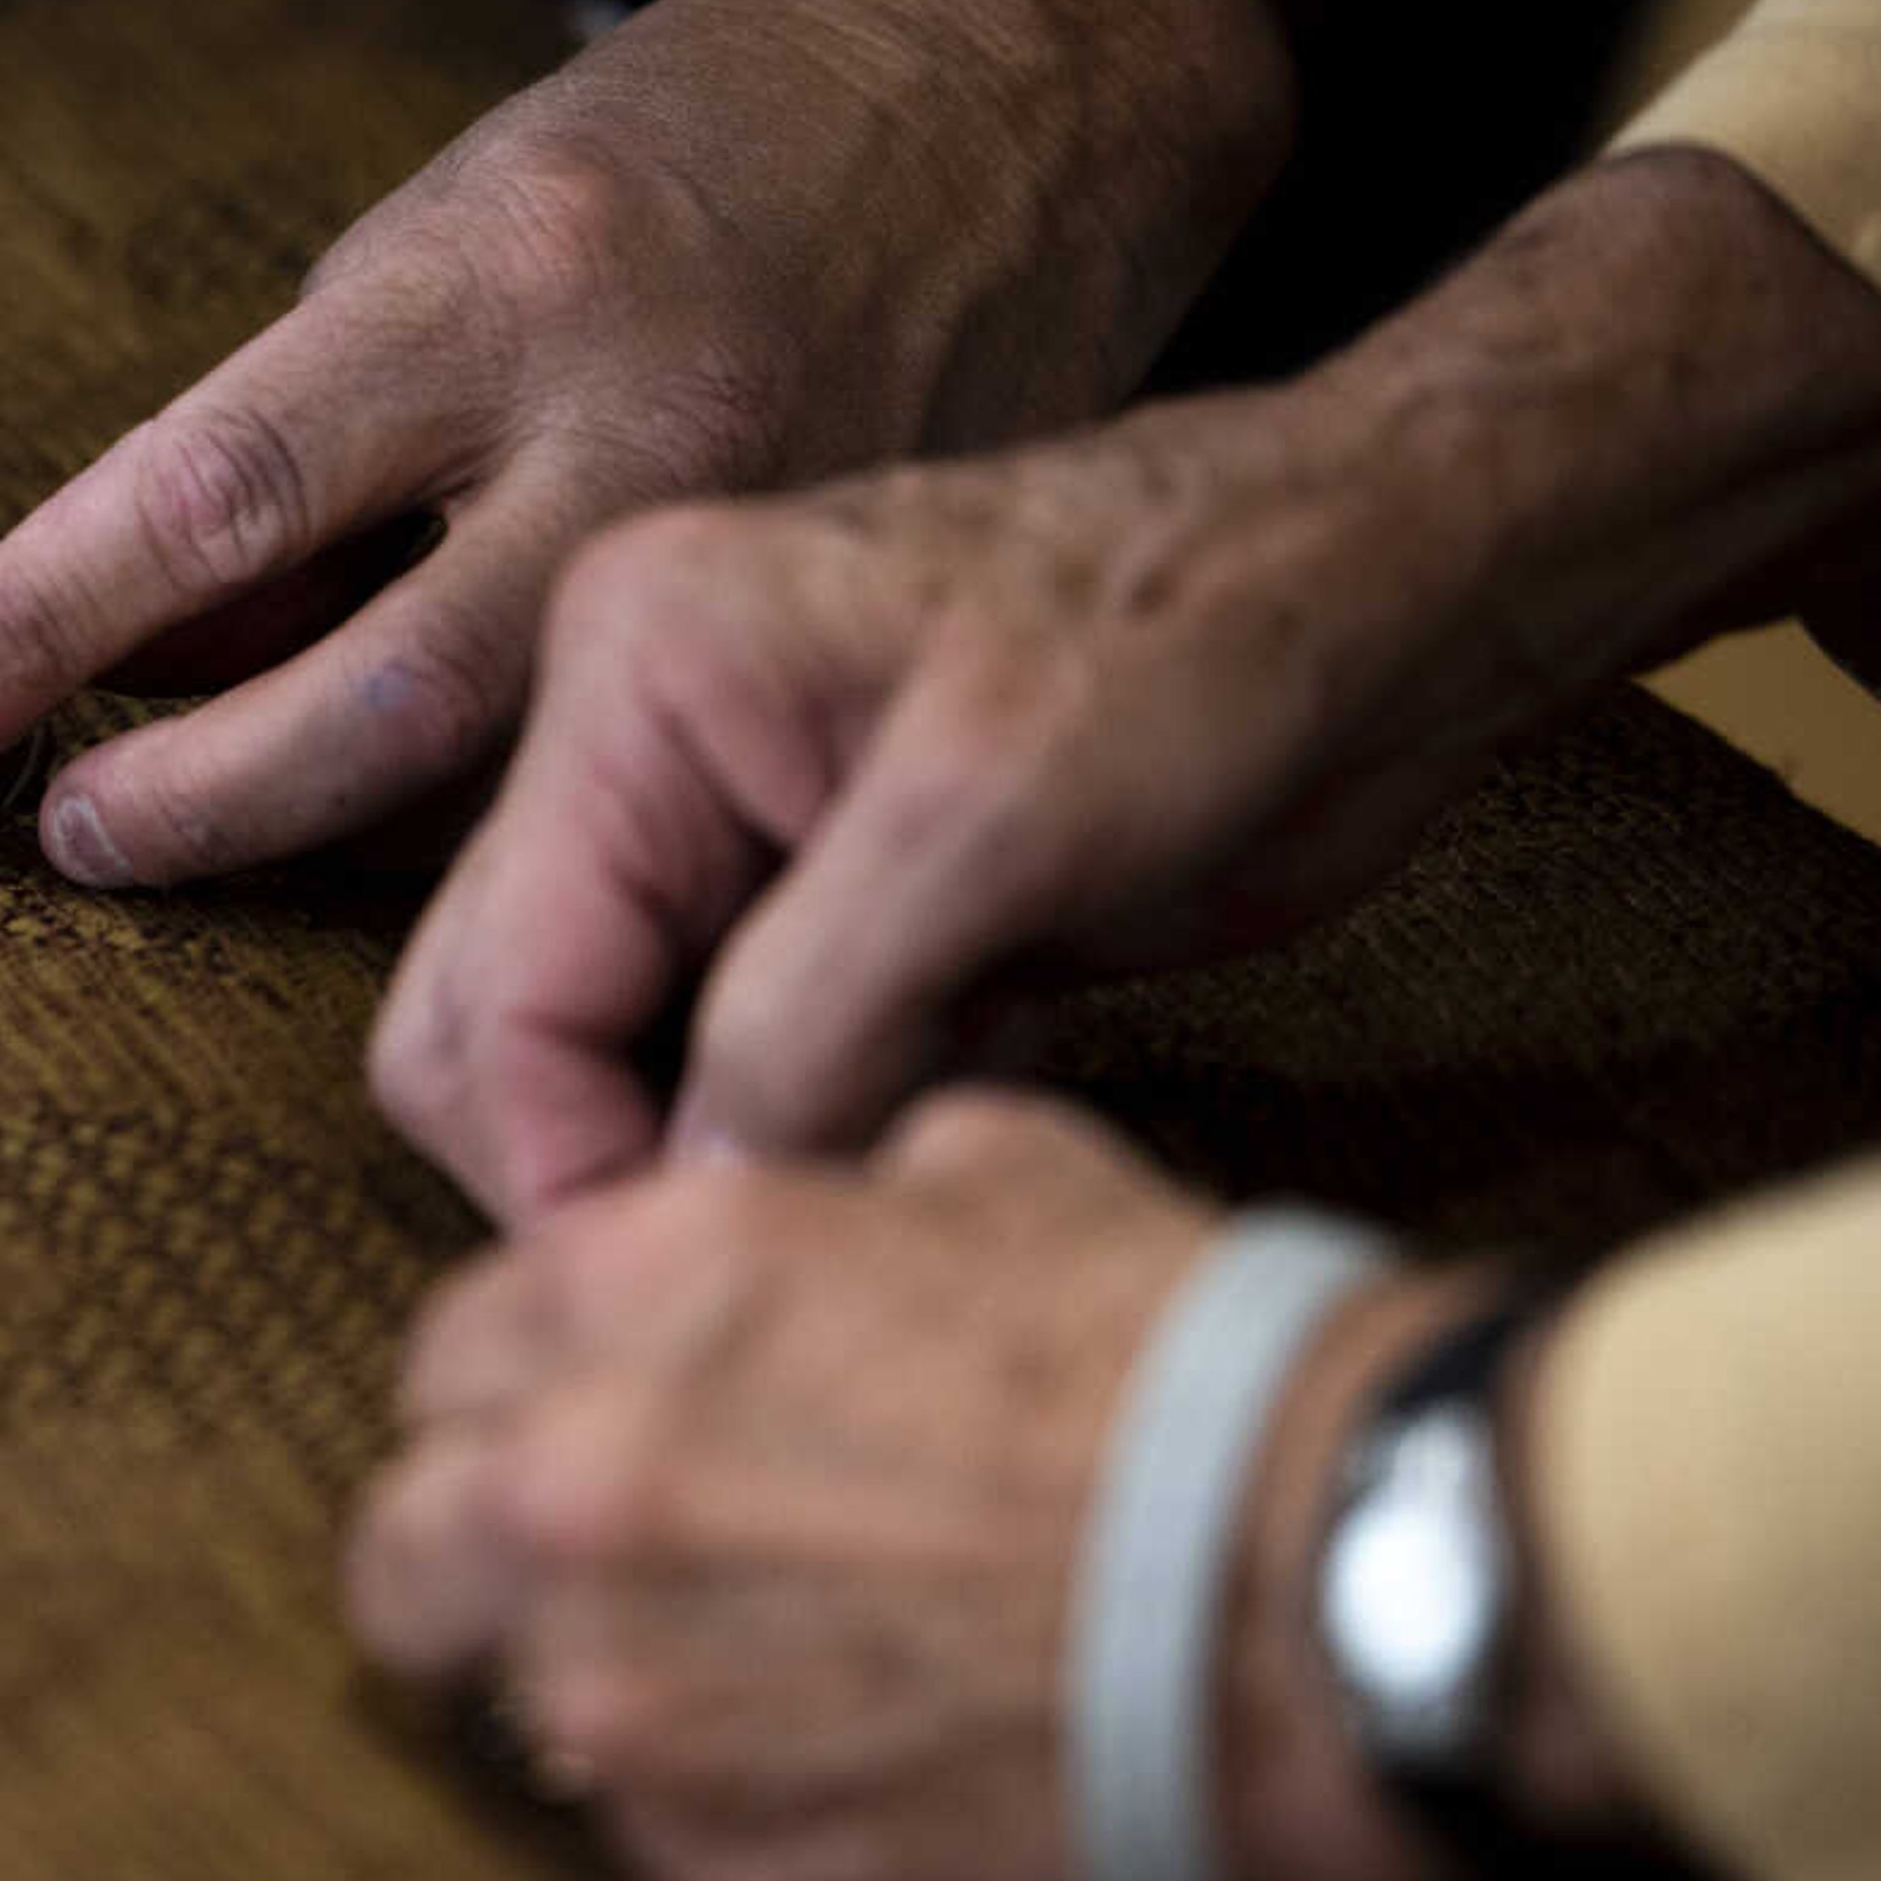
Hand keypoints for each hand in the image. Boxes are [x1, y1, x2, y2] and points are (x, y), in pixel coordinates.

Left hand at [0, 0, 1295, 887]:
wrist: (1001, 107)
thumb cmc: (670, 157)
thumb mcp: (437, 239)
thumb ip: (295, 455)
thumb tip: (135, 659)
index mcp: (500, 295)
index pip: (220, 488)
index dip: (42, 621)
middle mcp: (636, 446)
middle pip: (375, 703)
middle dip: (191, 802)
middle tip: (60, 839)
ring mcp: (755, 563)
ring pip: (510, 783)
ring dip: (329, 841)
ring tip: (203, 844)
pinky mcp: (830, 640)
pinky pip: (633, 778)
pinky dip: (499, 830)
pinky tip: (412, 851)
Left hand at [348, 1090, 1508, 1880]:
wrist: (1325, 1582)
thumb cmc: (1184, 1364)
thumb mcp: (994, 1169)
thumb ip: (821, 1197)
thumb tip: (805, 1214)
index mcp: (637, 1283)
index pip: (453, 1342)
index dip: (525, 1381)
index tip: (584, 1413)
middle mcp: (581, 1473)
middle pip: (408, 1516)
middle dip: (482, 1525)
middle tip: (590, 1549)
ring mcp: (622, 1677)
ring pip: (476, 1676)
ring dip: (556, 1658)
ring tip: (691, 1658)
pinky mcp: (701, 1845)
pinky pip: (613, 1813)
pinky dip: (678, 1782)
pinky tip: (799, 1744)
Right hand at [374, 151, 1880, 1213]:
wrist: (1383, 586)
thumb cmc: (1207, 634)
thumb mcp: (997, 825)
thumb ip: (805, 1018)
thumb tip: (683, 1205)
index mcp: (630, 677)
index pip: (497, 990)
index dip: (567, 1165)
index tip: (687, 1294)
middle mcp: (639, 743)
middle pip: (509, 1029)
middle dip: (621, 1160)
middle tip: (781, 1250)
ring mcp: (724, 821)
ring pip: (627, 1061)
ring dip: (736, 1146)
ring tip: (905, 1143)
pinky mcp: (822, 897)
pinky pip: (745, 1063)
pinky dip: (828, 1120)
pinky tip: (966, 1079)